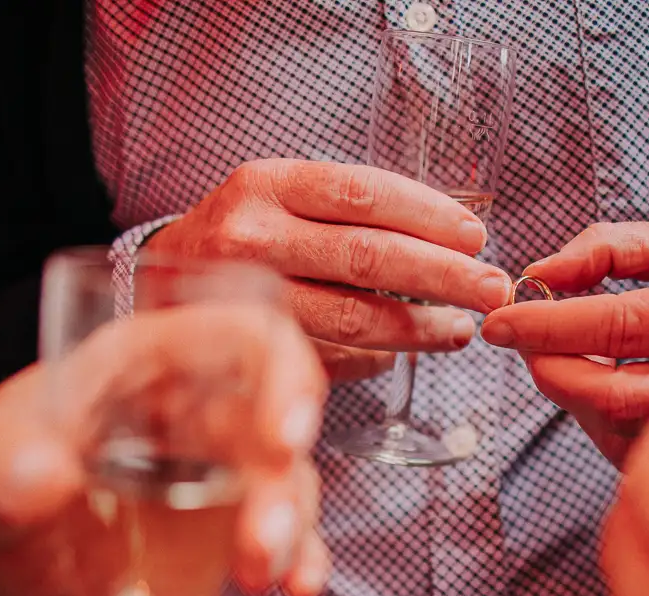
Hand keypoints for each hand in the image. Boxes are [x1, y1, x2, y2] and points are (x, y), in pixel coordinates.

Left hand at [0, 302, 329, 595]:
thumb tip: (46, 472)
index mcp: (145, 360)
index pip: (244, 336)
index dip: (284, 375)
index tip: (285, 438)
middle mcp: (193, 406)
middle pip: (277, 419)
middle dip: (286, 481)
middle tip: (262, 544)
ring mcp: (209, 470)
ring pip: (283, 482)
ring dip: (293, 527)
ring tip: (265, 581)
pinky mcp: (211, 529)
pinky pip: (270, 536)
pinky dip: (292, 559)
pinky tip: (295, 588)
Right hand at [148, 159, 513, 381]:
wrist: (156, 288)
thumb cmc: (240, 240)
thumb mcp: (279, 201)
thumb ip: (347, 213)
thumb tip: (448, 243)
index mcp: (265, 185)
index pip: (363, 193)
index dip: (428, 214)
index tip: (475, 236)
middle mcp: (250, 237)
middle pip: (368, 257)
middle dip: (443, 275)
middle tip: (491, 288)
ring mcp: (249, 300)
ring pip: (356, 317)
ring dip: (421, 326)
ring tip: (460, 328)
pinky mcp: (255, 351)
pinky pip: (333, 356)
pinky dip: (379, 354)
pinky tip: (409, 349)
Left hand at [479, 220, 648, 462]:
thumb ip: (606, 248)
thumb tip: (538, 275)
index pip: (616, 325)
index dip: (548, 325)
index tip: (498, 319)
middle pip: (611, 390)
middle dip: (548, 367)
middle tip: (518, 339)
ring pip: (616, 426)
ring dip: (566, 392)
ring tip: (552, 353)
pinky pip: (629, 449)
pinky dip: (591, 417)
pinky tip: (584, 383)